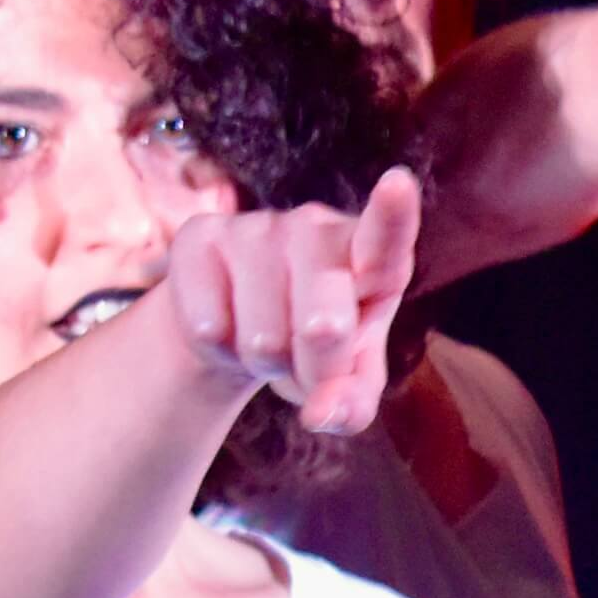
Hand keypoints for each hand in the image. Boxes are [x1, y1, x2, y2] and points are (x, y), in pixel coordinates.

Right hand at [162, 167, 421, 436]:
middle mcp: (316, 228)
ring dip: (265, 362)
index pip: (386, 236)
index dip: (393, 214)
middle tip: (307, 363)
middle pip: (323, 326)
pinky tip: (226, 325)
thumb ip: (352, 404)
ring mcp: (255, 226)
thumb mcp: (346, 381)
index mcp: (370, 258)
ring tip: (266, 342)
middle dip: (315, 368)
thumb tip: (322, 413)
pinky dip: (218, 348)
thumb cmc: (313, 348)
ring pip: (263, 337)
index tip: (398, 185)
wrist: (239, 325)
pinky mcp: (199, 236)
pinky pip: (207, 325)